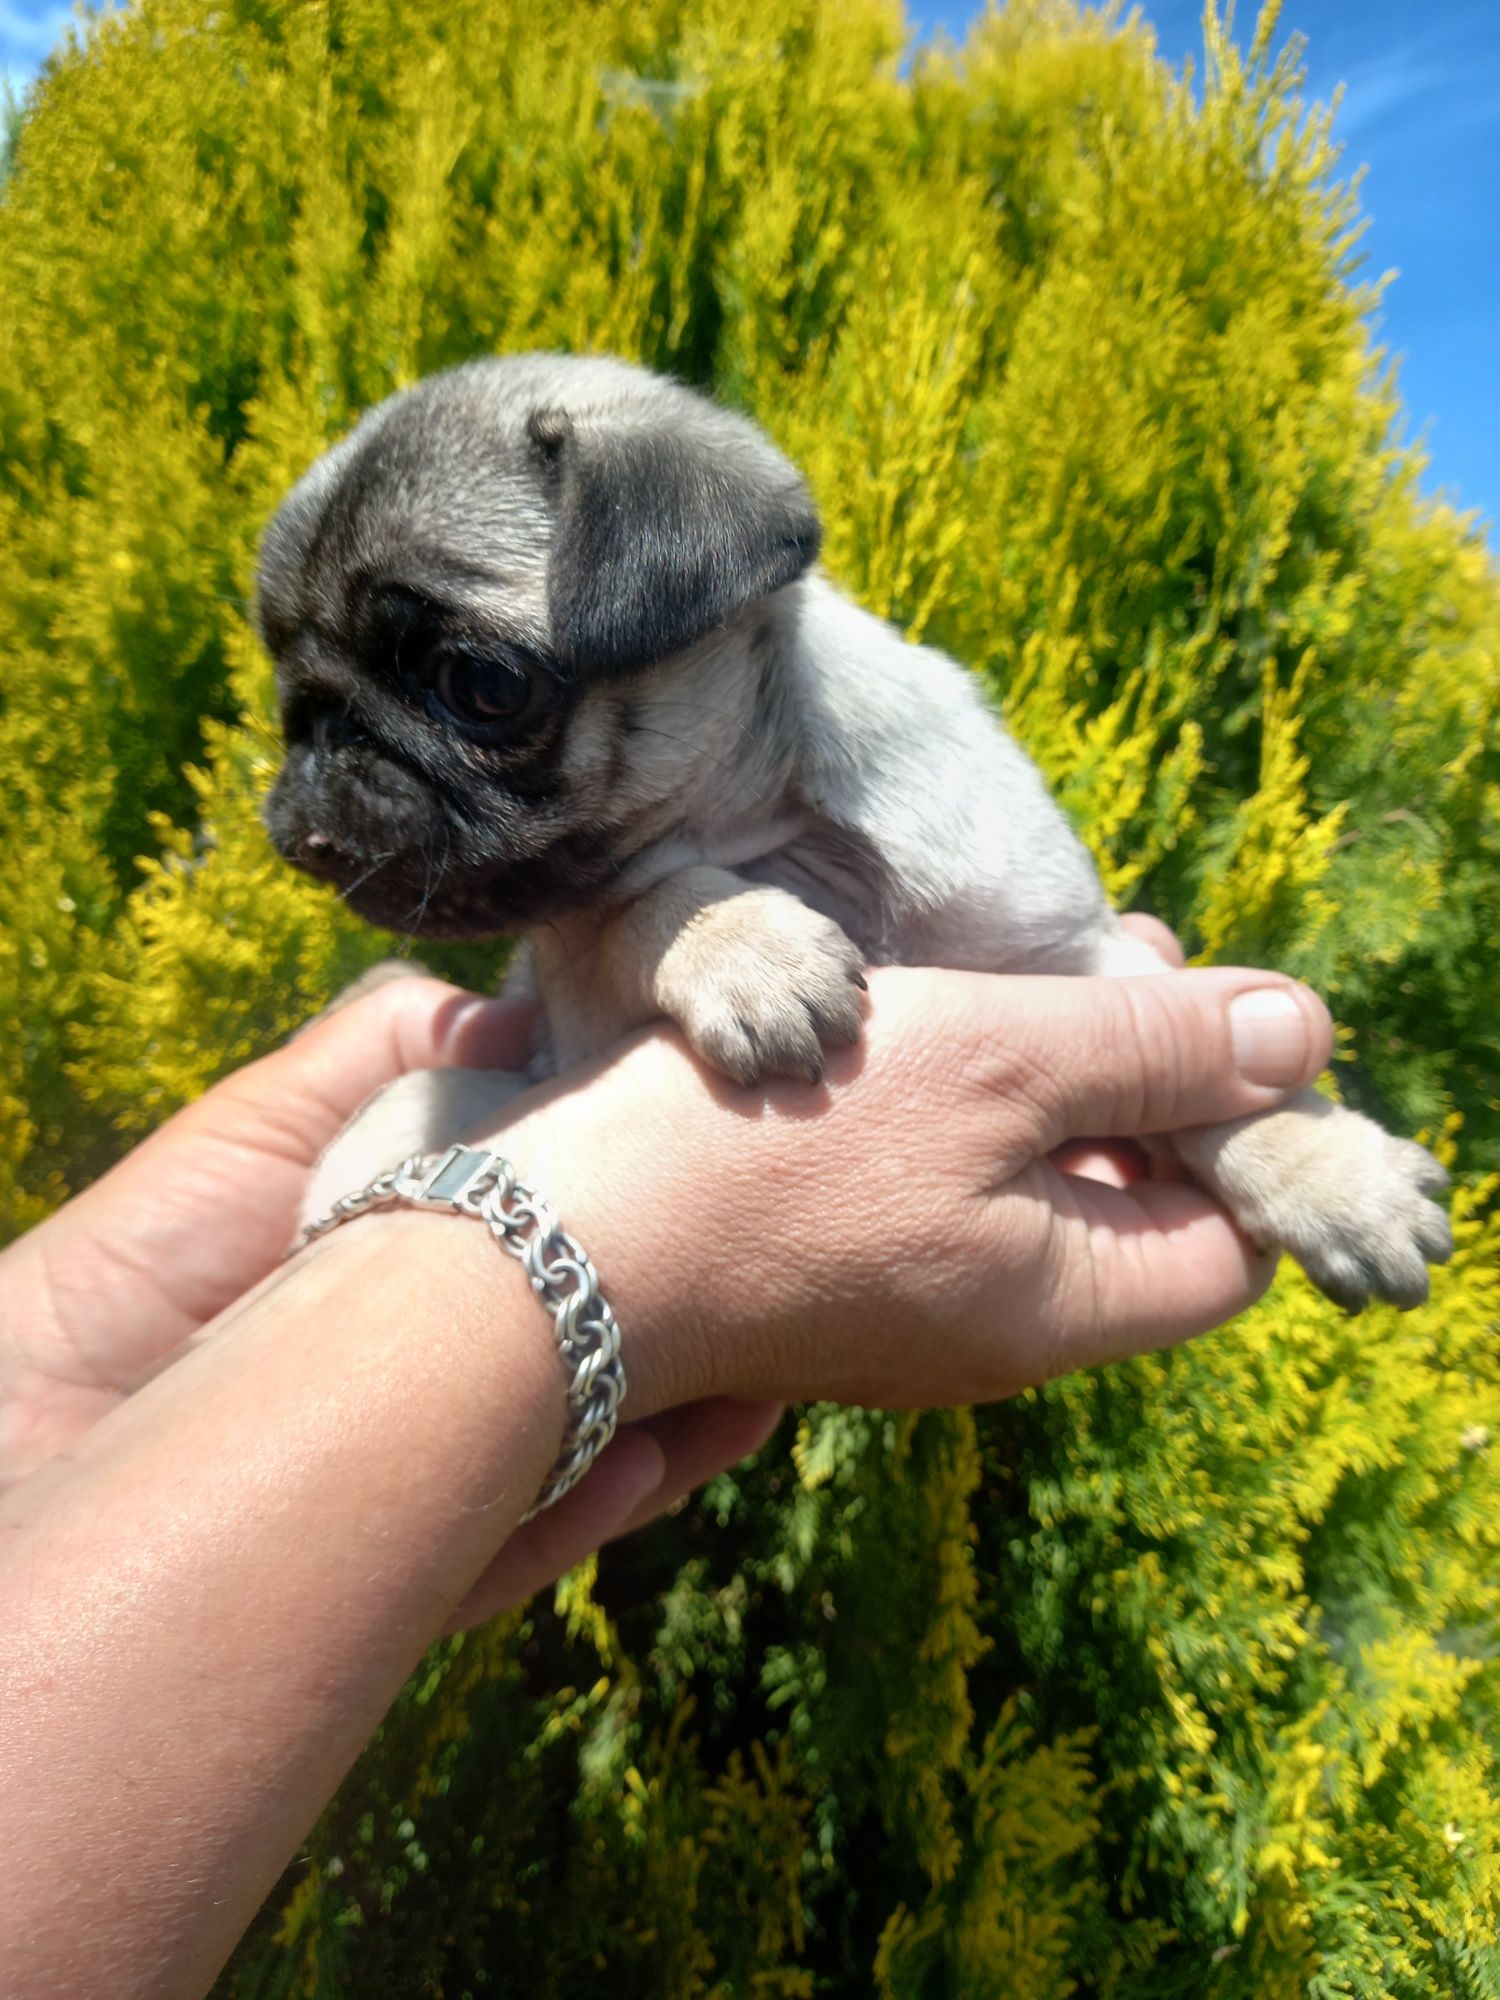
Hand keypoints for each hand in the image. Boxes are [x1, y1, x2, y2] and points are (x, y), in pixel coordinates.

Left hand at [0, 978, 781, 1586]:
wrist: (16, 1445)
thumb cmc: (130, 1272)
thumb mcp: (261, 1131)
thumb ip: (382, 1052)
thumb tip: (519, 1016)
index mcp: (419, 1273)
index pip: (561, 1242)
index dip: (644, 1209)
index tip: (724, 1164)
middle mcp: (438, 1381)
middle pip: (590, 1353)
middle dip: (694, 1327)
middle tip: (786, 1289)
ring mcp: (425, 1482)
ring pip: (577, 1449)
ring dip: (679, 1419)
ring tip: (763, 1383)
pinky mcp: (402, 1573)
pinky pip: (519, 1542)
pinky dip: (594, 1502)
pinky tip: (666, 1454)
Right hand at [434, 952, 1330, 1424]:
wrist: (557, 1243)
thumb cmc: (783, 1146)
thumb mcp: (998, 1065)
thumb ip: (1154, 1052)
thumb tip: (1305, 1037)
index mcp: (1065, 1306)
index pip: (1234, 1238)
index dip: (1244, 1125)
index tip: (1202, 1015)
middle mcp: (1000, 1335)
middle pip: (1133, 1212)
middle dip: (1144, 1081)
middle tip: (1114, 952)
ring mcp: (912, 1317)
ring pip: (1034, 1194)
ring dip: (1051, 1085)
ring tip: (1021, 969)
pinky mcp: (834, 1282)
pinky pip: (947, 1198)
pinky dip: (966, 1116)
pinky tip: (924, 1029)